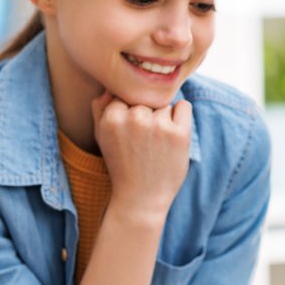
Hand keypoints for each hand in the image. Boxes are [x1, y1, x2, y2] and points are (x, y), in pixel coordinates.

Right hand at [92, 92, 191, 216]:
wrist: (140, 198)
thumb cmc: (121, 165)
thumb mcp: (101, 137)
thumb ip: (100, 108)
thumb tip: (110, 85)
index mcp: (112, 117)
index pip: (125, 93)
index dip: (128, 111)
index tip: (129, 131)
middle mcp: (134, 118)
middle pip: (145, 98)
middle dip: (146, 113)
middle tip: (143, 141)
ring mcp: (158, 125)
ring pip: (164, 103)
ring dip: (163, 117)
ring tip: (156, 143)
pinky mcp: (179, 133)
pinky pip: (183, 106)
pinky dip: (181, 116)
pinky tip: (171, 136)